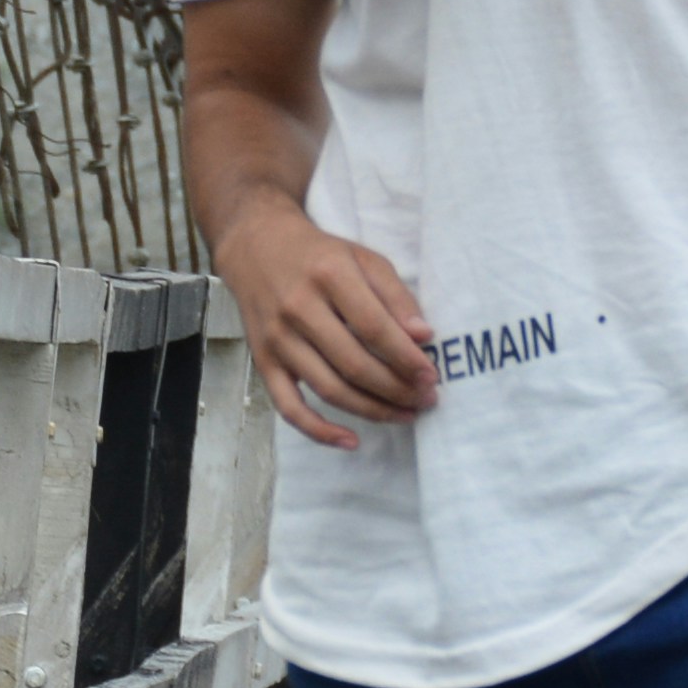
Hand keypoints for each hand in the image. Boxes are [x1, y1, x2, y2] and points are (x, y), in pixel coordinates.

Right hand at [223, 205, 435, 448]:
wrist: (256, 246)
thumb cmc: (319, 255)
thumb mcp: (362, 258)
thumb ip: (395, 295)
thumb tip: (424, 336)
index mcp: (329, 276)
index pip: (374, 328)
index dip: (406, 358)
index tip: (432, 376)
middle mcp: (299, 308)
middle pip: (354, 364)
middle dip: (397, 389)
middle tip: (425, 400)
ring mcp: (278, 339)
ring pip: (329, 389)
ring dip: (372, 410)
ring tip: (404, 415)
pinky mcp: (263, 361)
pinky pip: (289, 407)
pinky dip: (319, 431)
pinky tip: (351, 441)